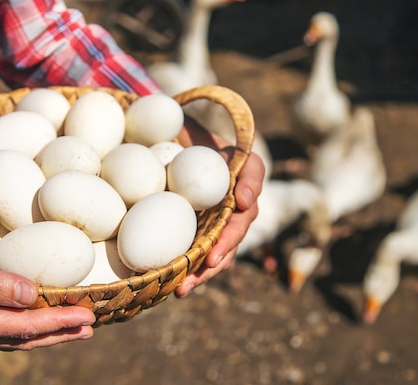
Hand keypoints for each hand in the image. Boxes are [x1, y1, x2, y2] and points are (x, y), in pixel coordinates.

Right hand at [0, 240, 95, 350]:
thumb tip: (31, 295)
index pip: (27, 327)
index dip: (60, 323)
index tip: (87, 316)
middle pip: (26, 339)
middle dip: (60, 333)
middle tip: (89, 326)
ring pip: (16, 337)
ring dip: (46, 333)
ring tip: (72, 328)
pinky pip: (3, 330)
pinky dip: (26, 327)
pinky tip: (34, 320)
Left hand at [174, 116, 264, 297]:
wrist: (173, 153)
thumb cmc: (182, 139)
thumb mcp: (185, 129)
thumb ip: (186, 129)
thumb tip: (164, 133)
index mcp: (241, 167)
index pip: (253, 173)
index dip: (250, 186)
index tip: (242, 199)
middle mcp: (239, 197)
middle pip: (240, 223)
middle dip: (227, 243)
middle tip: (212, 259)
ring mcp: (224, 220)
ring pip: (225, 248)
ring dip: (208, 270)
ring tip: (187, 286)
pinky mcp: (208, 237)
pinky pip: (207, 258)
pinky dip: (194, 274)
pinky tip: (177, 289)